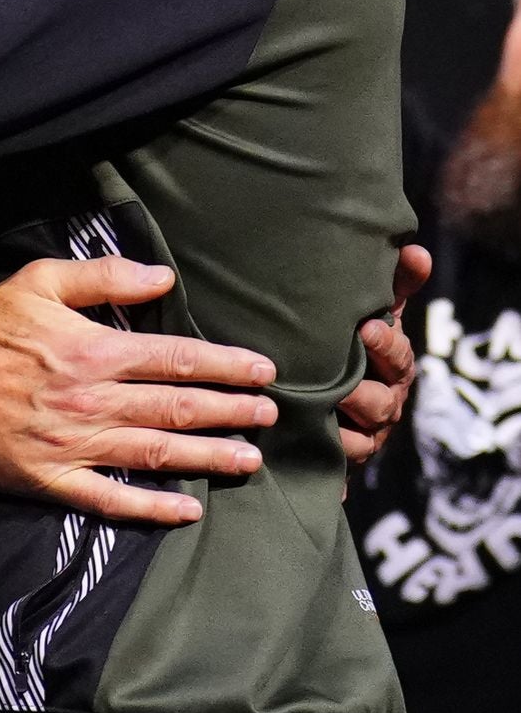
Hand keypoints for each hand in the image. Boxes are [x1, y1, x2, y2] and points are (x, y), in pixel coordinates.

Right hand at [0, 255, 277, 525]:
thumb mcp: (37, 281)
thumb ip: (103, 277)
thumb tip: (163, 279)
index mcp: (92, 351)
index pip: (175, 359)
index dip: (224, 366)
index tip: (262, 371)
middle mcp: (92, 399)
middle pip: (177, 407)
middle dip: (230, 411)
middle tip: (269, 416)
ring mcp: (74, 444)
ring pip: (156, 452)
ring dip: (208, 456)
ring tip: (249, 459)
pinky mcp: (51, 478)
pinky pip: (110, 498)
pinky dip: (151, 506)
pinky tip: (186, 510)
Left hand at [338, 242, 429, 466]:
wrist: (326, 391)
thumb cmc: (352, 342)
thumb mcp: (374, 311)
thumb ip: (394, 283)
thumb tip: (414, 248)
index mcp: (392, 368)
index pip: (398, 357)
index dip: (385, 345)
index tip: (365, 328)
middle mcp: (384, 404)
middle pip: (381, 403)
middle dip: (362, 392)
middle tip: (338, 382)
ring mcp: (365, 435)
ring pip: (361, 439)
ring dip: (341, 428)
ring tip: (316, 413)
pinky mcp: (342, 458)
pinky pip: (337, 464)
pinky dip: (326, 457)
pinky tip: (299, 446)